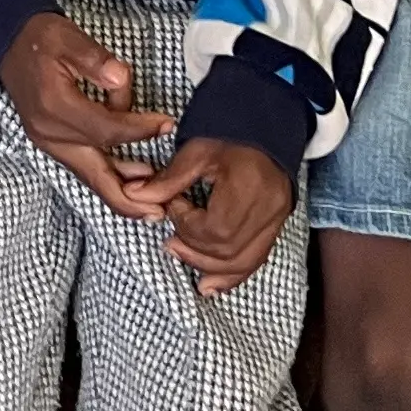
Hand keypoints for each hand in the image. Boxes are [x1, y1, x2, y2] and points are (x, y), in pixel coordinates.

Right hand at [2, 10, 180, 218]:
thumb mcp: (68, 37)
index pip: (107, 130)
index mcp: (55, 106)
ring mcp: (48, 142)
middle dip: (128, 198)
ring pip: (90, 176)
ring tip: (152, 202)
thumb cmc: (41, 37)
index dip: (139, 130)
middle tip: (159, 211)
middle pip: (95, 175)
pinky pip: (84, 166)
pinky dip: (107, 175)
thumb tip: (120, 79)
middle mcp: (50, 133)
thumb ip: (96, 59)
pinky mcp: (51, 142)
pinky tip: (130, 177)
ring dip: (121, 191)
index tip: (166, 124)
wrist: (8, 42)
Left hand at [160, 137, 295, 297]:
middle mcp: (268, 208)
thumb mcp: (197, 149)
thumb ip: (168, 179)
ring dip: (209, 267)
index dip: (187, 225)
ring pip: (243, 262)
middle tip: (170, 241)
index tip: (174, 206)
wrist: (267, 126)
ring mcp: (276, 219)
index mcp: (249, 185)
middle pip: (228, 251)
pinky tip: (211, 285)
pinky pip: (256, 260)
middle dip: (194, 251)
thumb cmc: (230, 132)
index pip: (215, 227)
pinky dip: (232, 275)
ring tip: (182, 256)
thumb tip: (134, 195)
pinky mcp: (277, 225)